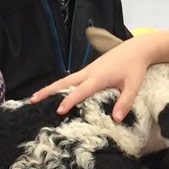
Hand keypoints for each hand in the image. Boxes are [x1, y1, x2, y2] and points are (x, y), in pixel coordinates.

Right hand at [29, 37, 152, 118]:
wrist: (136, 49)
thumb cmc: (135, 67)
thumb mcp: (133, 86)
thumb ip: (124, 102)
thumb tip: (115, 119)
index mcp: (98, 77)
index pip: (80, 91)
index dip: (69, 101)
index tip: (58, 111)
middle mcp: (89, 72)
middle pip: (64, 82)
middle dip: (48, 91)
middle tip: (32, 100)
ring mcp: (88, 70)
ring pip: (65, 80)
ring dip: (51, 88)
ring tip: (36, 97)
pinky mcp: (89, 70)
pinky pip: (71, 79)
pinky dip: (60, 85)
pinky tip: (56, 93)